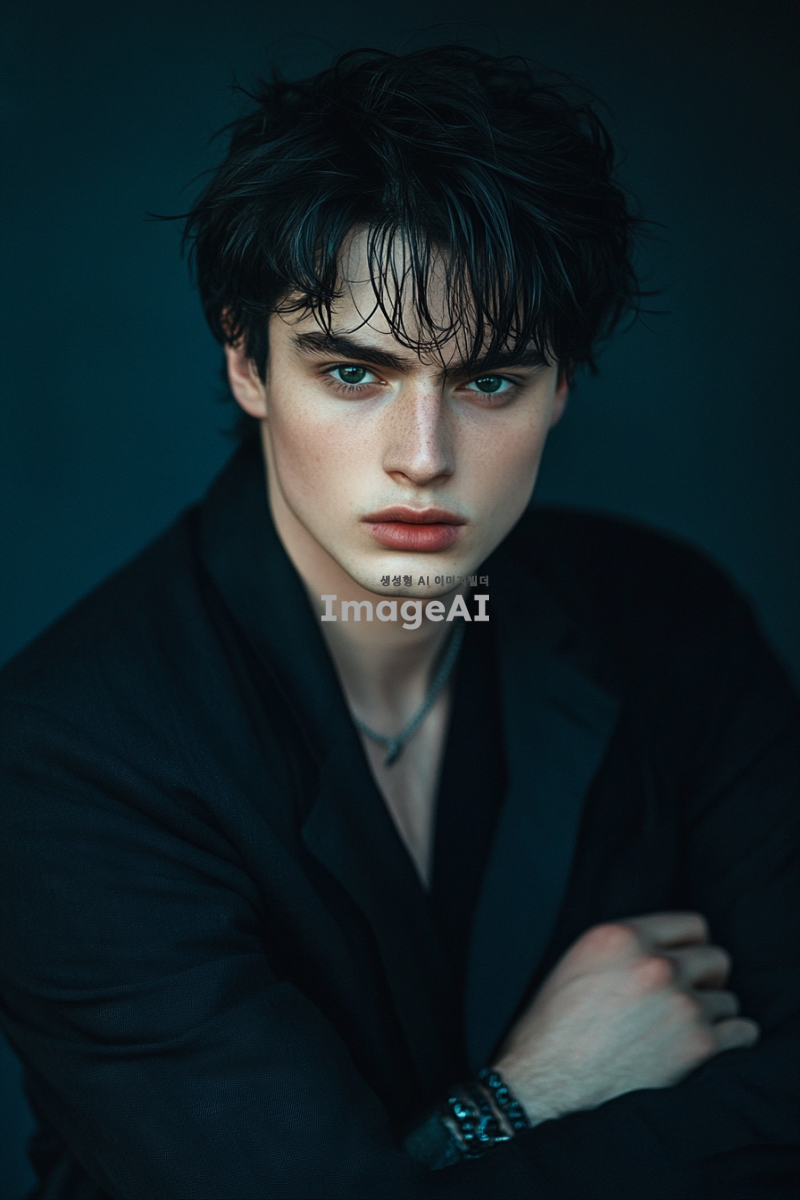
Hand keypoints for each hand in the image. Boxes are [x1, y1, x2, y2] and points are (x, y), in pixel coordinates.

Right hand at [493, 911, 758, 1122]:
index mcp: (623, 935)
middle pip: (716, 958)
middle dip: (703, 980)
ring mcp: (681, 1004)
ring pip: (727, 1000)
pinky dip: (729, 1042)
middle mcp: (656, 964)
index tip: (683, 966)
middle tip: (683, 1001)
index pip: (692, 925)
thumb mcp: (579, 961)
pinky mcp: (699, 1046)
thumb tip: (664, 947)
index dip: (688, 948)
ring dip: (710, 1016)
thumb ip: (626, 946)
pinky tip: (705, 1050)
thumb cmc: (554, 1027)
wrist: (546, 1085)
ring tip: (679, 1033)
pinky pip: (742, 1032)